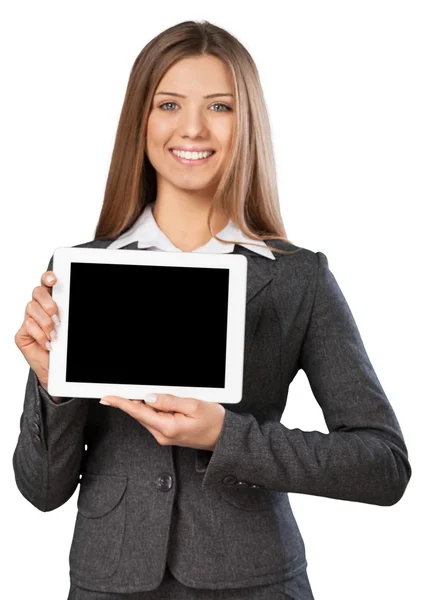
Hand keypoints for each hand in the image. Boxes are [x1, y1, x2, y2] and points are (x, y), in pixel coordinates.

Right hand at [15, 270, 62, 401]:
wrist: (56, 370)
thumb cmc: (66, 348)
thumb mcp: (71, 329)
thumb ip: (70, 314)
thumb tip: (75, 302)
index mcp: (52, 302)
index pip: (46, 283)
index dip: (48, 278)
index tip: (54, 280)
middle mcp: (39, 308)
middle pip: (37, 292)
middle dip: (48, 303)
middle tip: (57, 316)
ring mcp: (29, 320)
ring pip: (31, 308)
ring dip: (46, 322)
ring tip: (55, 335)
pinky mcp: (22, 333)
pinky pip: (28, 326)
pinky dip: (40, 335)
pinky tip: (48, 343)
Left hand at [99, 393, 225, 450]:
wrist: (224, 438)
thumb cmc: (213, 422)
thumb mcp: (193, 406)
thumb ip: (169, 401)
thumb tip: (150, 397)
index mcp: (167, 428)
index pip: (138, 412)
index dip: (121, 403)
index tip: (107, 397)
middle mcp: (162, 435)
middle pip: (140, 413)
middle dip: (133, 399)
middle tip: (126, 387)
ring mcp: (164, 436)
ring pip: (147, 415)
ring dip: (146, 403)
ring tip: (155, 393)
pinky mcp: (168, 434)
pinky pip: (155, 418)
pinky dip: (153, 408)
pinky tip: (160, 401)